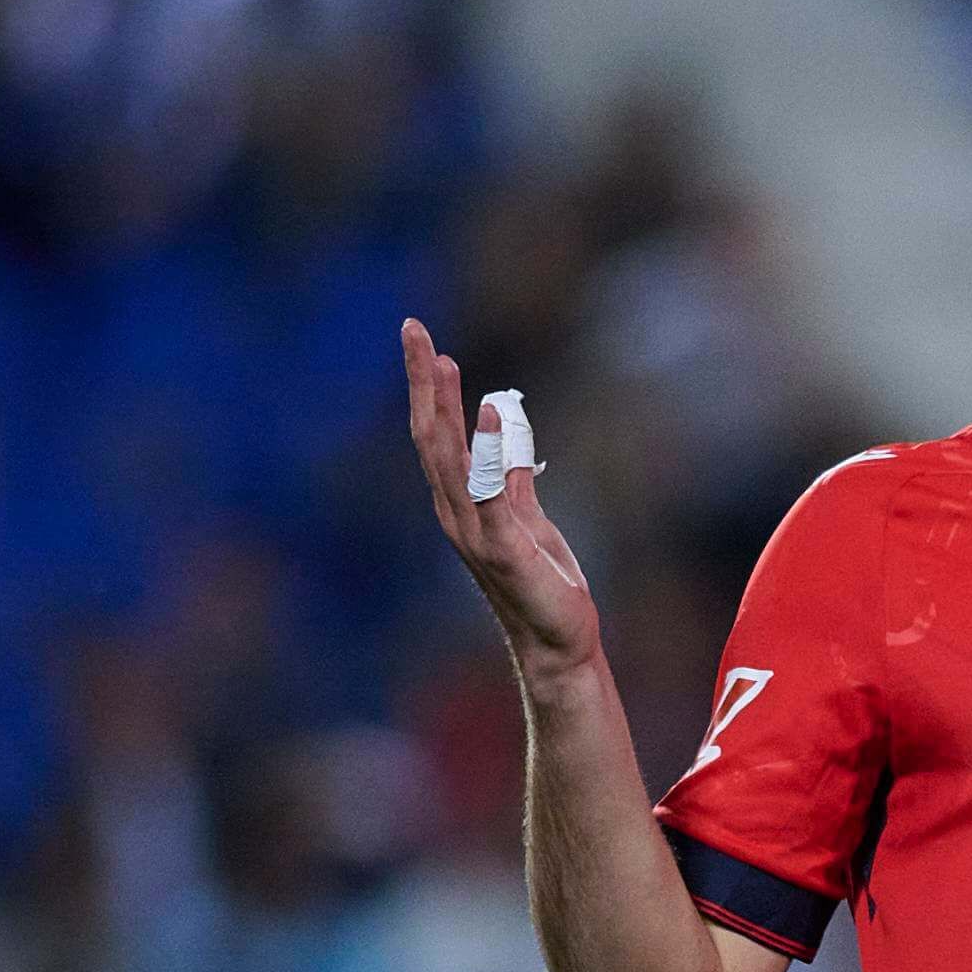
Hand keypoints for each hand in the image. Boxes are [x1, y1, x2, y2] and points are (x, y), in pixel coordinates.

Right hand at [403, 317, 599, 679]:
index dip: (428, 388)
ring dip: (442, 404)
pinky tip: (490, 411)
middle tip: (412, 328)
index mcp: (462, 503)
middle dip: (420, 381)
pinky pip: (491, 491)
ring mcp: (474, 531)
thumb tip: (509, 438)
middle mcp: (456, 512)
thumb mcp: (529, 522)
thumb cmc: (544, 585)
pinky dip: (490, 450)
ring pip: (449, 457)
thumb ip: (515, 481)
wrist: (559, 643)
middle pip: (430, 435)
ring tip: (439, 357)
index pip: (437, 434)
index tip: (424, 342)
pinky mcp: (503, 548)